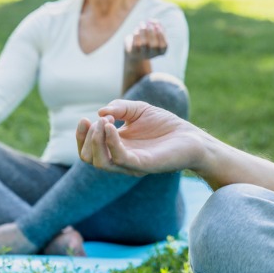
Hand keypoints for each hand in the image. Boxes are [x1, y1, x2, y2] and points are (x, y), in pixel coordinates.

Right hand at [76, 99, 205, 175]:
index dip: (81, 135)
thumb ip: (119, 108)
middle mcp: (121, 159)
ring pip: (101, 162)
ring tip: (104, 122)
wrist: (192, 137)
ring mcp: (131, 164)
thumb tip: (100, 113)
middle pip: (89, 158)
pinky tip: (111, 126)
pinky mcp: (143, 165)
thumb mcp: (138, 109)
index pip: (88, 150)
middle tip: (100, 120)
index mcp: (117, 148)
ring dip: (96, 140)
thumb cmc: (166, 125)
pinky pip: (120, 158)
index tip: (85, 118)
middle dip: (88, 137)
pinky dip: (111, 142)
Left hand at [125, 20, 167, 62]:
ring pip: (144, 44)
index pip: (164, 45)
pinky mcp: (134, 53)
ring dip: (143, 31)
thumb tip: (154, 21)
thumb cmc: (147, 39)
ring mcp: (143, 55)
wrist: (134, 50)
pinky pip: (136, 44)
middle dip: (151, 32)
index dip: (161, 35)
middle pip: (154, 45)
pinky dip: (136, 35)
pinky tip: (137, 29)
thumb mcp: (154, 32)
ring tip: (142, 23)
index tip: (157, 25)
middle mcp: (153, 55)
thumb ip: (157, 26)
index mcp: (161, 51)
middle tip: (148, 22)